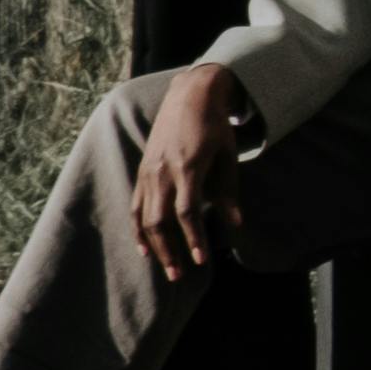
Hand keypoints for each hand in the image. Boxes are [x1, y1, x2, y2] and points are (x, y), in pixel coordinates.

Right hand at [128, 63, 245, 279]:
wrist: (189, 94)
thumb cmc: (214, 125)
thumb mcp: (228, 154)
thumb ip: (229, 190)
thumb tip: (235, 223)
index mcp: (187, 167)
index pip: (187, 212)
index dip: (193, 237)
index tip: (200, 260)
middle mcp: (163, 171)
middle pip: (160, 220)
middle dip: (169, 250)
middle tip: (180, 274)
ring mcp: (148, 171)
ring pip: (144, 216)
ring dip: (153, 245)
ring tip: (165, 267)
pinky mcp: (142, 170)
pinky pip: (135, 205)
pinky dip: (138, 228)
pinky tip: (144, 246)